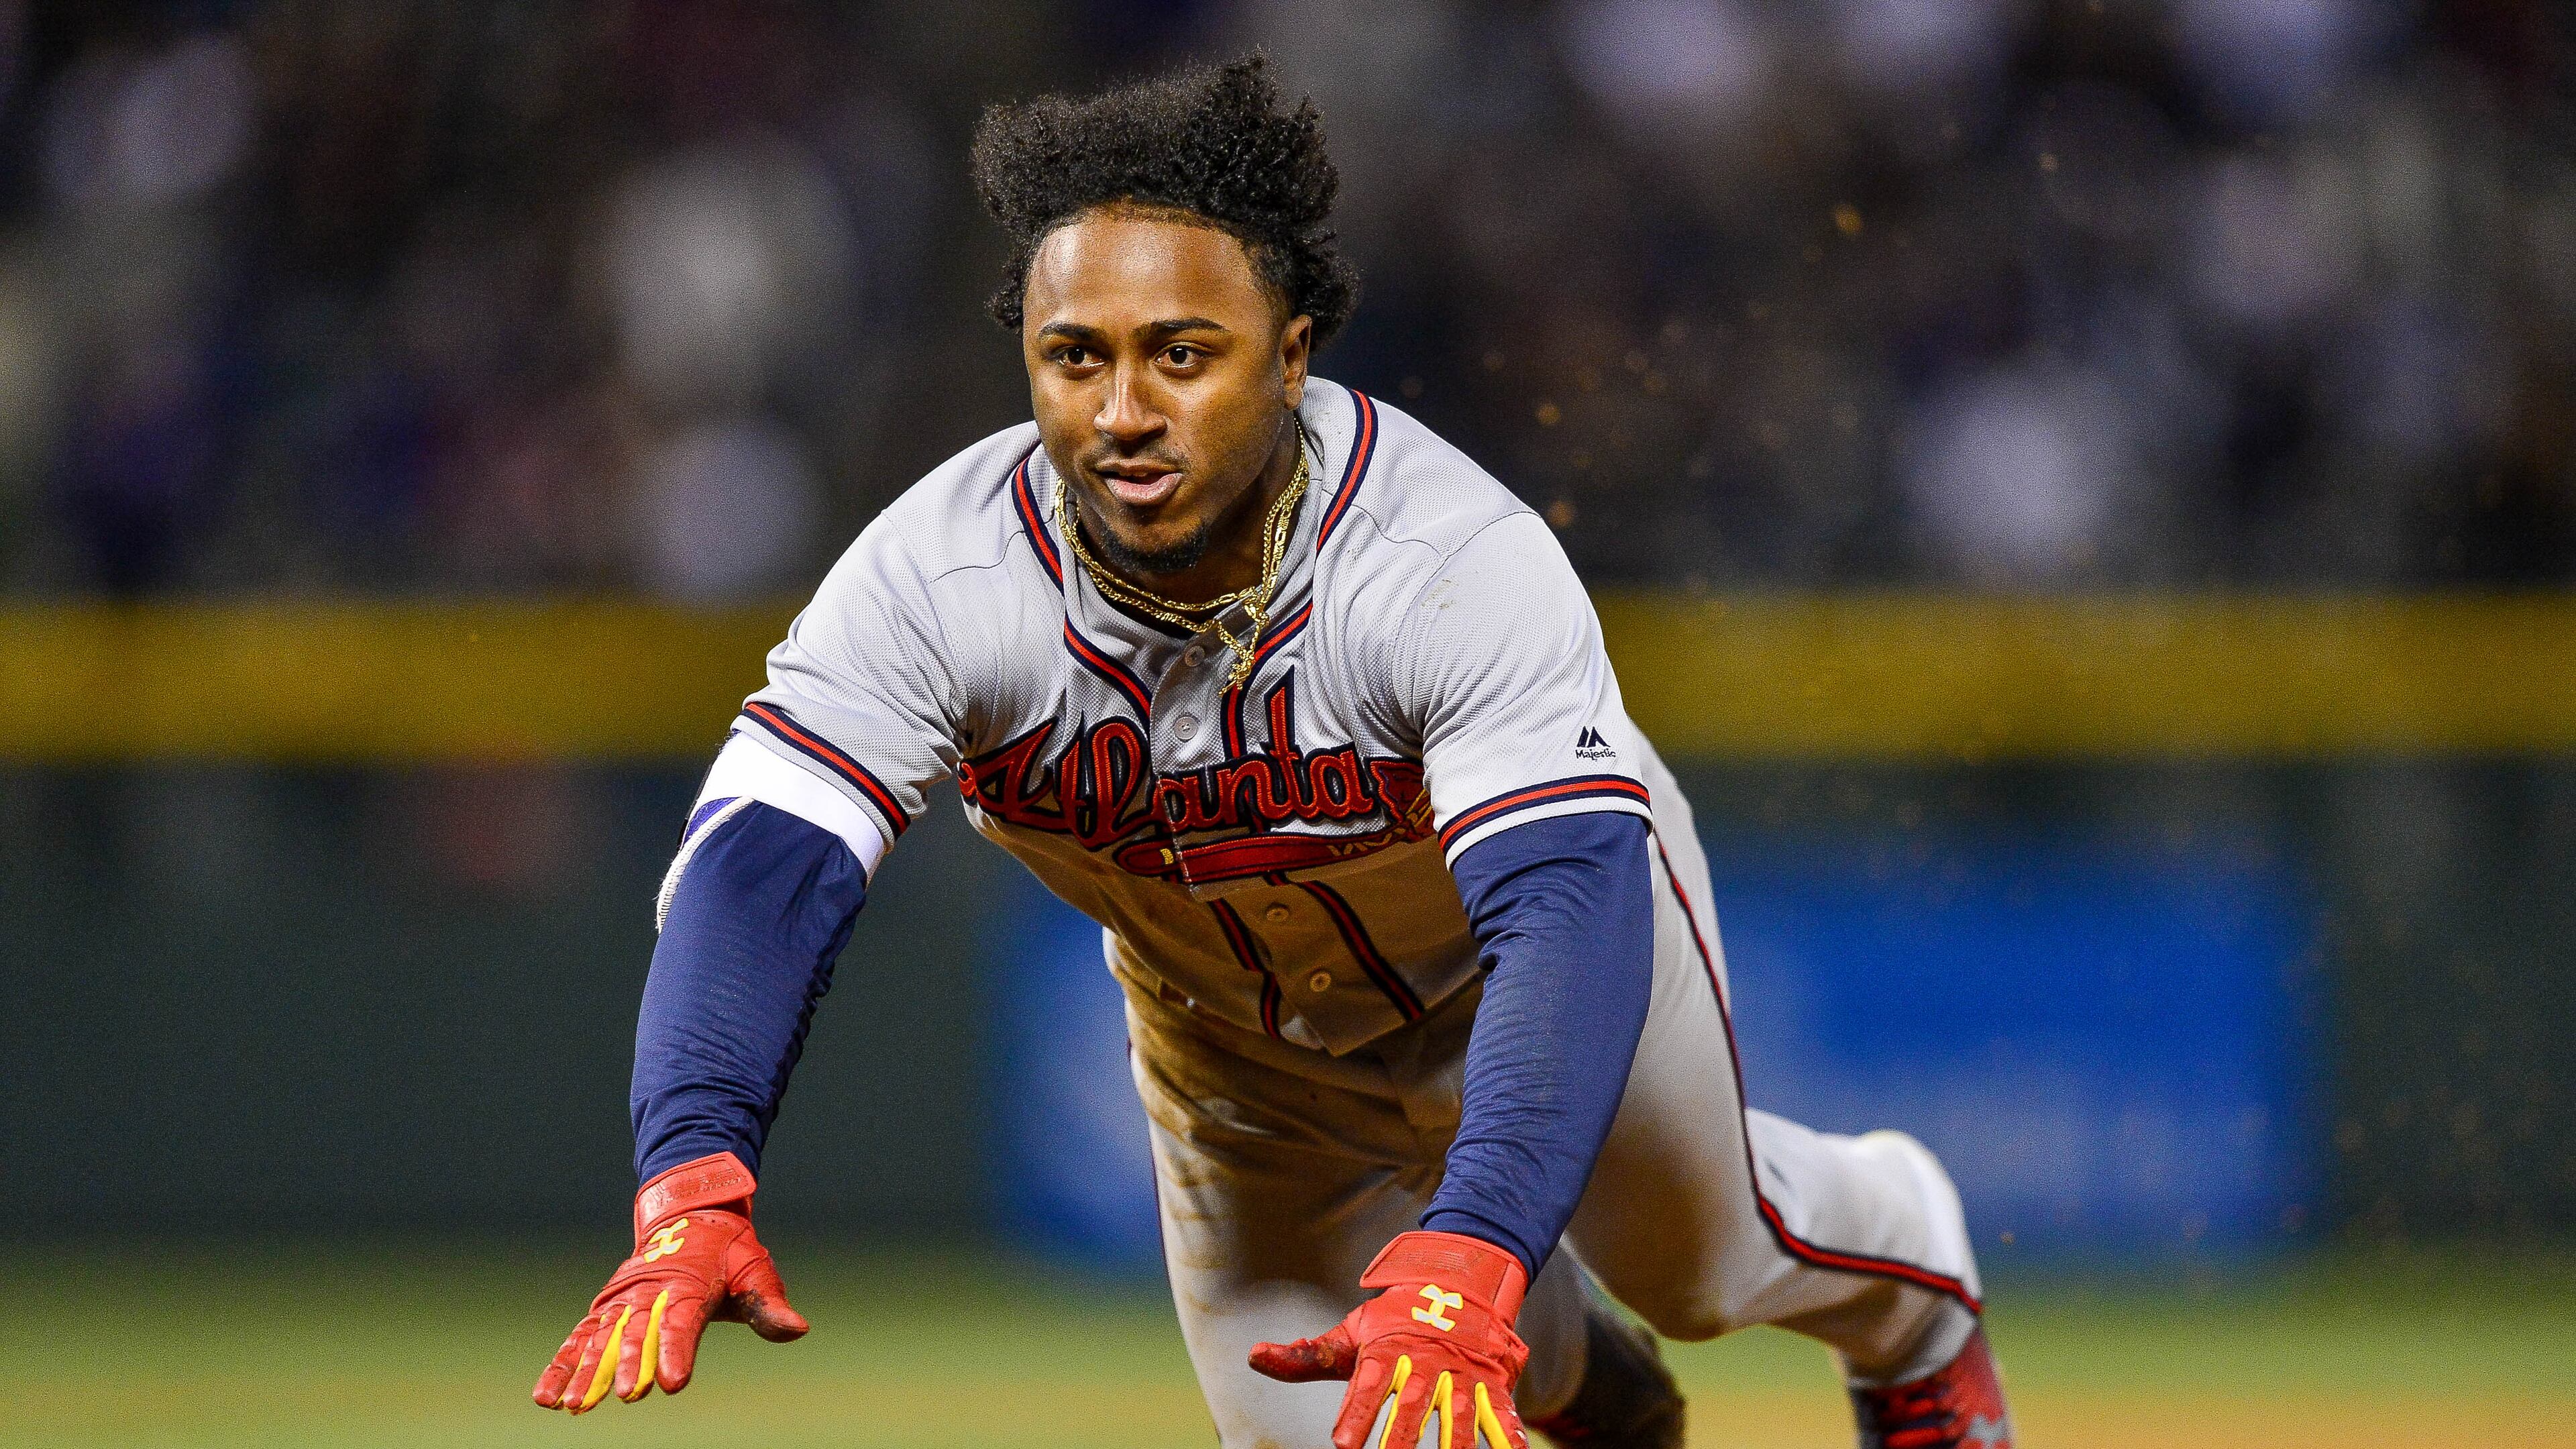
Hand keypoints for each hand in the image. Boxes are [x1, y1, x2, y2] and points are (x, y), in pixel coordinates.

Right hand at [532, 1152, 808, 1412]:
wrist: (690, 1214)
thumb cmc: (729, 1251)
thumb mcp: (755, 1269)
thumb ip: (769, 1305)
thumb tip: (798, 1329)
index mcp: (689, 1284)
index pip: (681, 1322)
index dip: (676, 1351)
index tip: (671, 1381)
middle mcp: (650, 1292)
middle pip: (638, 1331)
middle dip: (630, 1364)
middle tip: (626, 1395)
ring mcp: (623, 1300)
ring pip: (601, 1338)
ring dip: (586, 1372)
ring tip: (573, 1407)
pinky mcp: (606, 1308)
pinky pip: (579, 1338)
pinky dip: (561, 1365)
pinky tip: (546, 1398)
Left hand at [1250, 1231, 1531, 1448]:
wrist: (1459, 1282)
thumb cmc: (1393, 1320)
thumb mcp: (1351, 1335)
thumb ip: (1305, 1357)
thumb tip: (1252, 1356)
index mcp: (1387, 1349)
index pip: (1368, 1384)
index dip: (1357, 1413)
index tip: (1342, 1444)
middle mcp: (1426, 1360)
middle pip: (1414, 1401)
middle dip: (1402, 1434)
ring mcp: (1463, 1372)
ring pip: (1461, 1412)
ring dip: (1456, 1442)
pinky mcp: (1493, 1382)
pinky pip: (1503, 1413)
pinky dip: (1509, 1437)